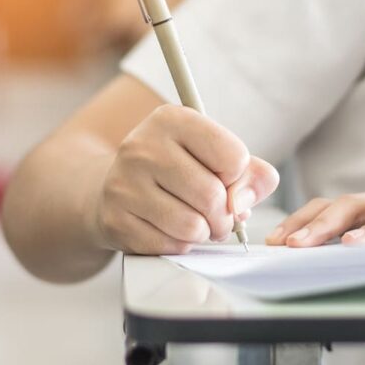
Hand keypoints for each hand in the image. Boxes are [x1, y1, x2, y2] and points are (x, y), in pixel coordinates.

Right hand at [92, 105, 279, 254]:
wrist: (117, 185)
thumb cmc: (175, 169)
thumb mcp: (212, 154)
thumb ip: (250, 173)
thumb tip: (243, 202)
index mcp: (171, 119)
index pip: (233, 156)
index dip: (237, 176)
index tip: (223, 177)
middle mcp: (142, 146)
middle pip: (212, 196)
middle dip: (224, 216)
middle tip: (218, 215)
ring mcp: (124, 183)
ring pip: (192, 226)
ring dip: (204, 232)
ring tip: (196, 223)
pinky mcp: (115, 219)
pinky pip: (169, 245)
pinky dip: (180, 244)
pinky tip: (170, 229)